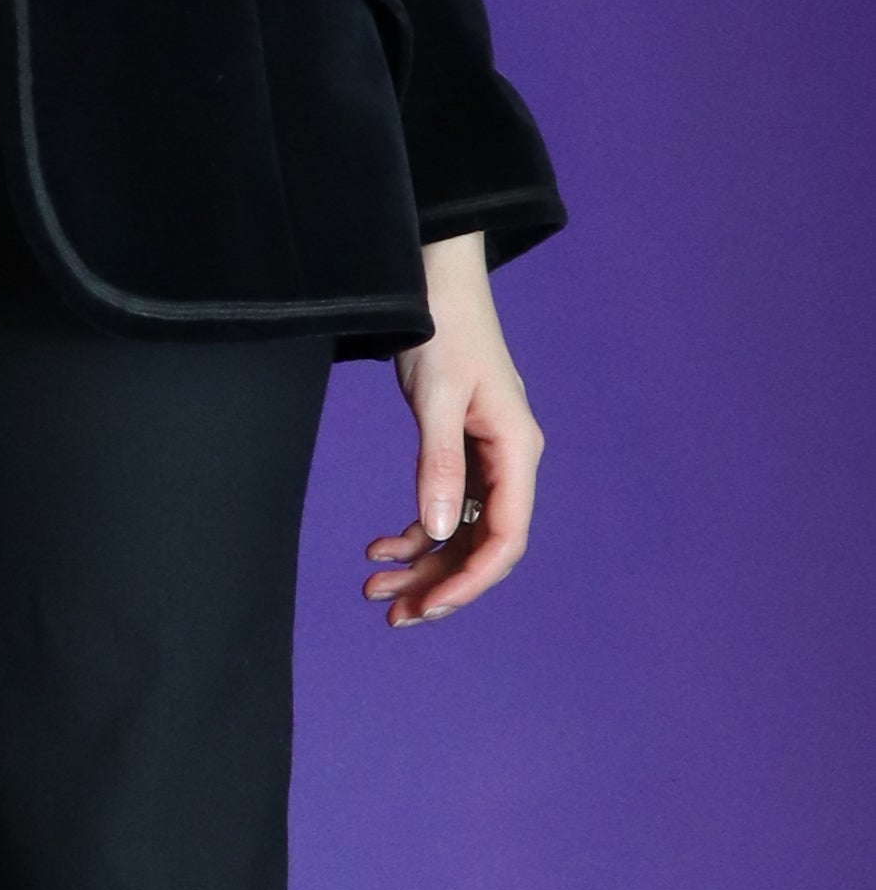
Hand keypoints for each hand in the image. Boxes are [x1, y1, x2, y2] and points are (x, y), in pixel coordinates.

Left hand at [364, 229, 542, 626]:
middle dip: (439, 582)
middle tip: (391, 613)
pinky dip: (415, 530)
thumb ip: (439, 463)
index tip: (429, 607)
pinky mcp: (461, 447)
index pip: (504, 537)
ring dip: (422, 563)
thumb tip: (437, 532)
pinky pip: (444, 505)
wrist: (435, 276)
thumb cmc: (441, 326)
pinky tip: (380, 546)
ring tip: (375, 587)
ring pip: (459, 530)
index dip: (470, 580)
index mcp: (515, 451)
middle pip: (480, 543)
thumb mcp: (434, 396)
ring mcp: (486, 456)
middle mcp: (508, 461)